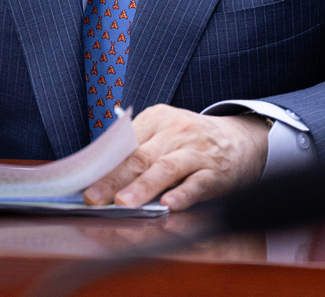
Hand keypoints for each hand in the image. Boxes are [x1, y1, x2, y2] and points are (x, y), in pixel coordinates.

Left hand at [82, 105, 268, 211]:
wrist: (241, 140)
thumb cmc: (191, 141)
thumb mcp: (164, 134)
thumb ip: (137, 149)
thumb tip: (98, 177)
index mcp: (157, 118)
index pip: (124, 144)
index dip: (104, 166)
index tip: (83, 184)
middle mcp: (176, 131)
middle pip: (140, 156)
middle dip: (114, 180)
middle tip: (94, 198)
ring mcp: (197, 151)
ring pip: (166, 168)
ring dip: (143, 187)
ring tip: (124, 204)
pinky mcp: (217, 171)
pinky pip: (198, 183)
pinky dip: (183, 194)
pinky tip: (170, 206)